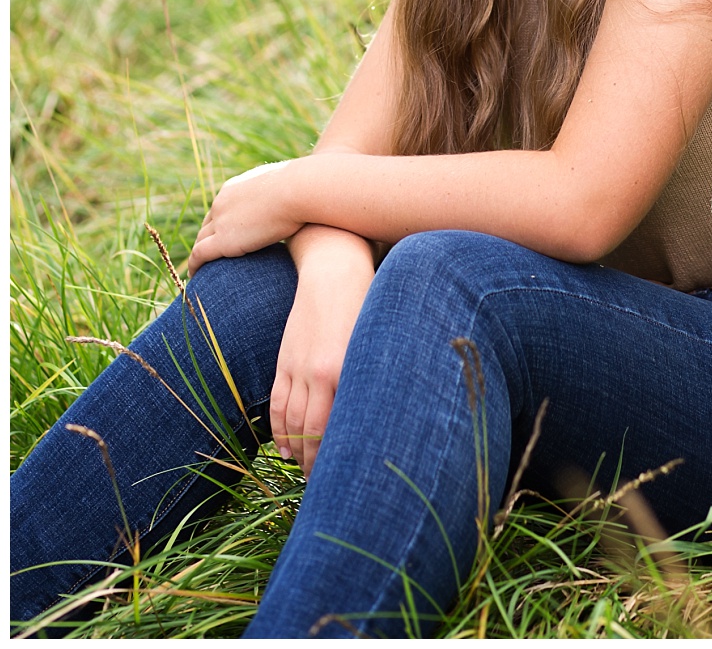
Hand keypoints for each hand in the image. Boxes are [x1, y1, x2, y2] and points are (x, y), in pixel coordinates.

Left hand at [189, 162, 305, 272]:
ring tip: (202, 269)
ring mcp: (220, 221)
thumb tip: (304, 198)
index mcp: (236, 188)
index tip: (227, 236)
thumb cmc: (307, 188)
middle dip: (208, 239)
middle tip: (211, 256)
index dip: (222, 223)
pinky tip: (197, 277)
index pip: (222, 208)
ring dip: (200, 255)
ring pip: (201, 241)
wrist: (301, 190)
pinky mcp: (223, 240)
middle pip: (208, 225)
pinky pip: (200, 255)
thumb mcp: (293, 188)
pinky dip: (196, 266)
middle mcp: (222, 202)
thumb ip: (289, 194)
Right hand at [271, 228, 373, 476]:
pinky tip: (286, 449)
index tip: (349, 480)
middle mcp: (317, 373)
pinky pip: (278, 404)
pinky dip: (280, 431)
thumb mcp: (381, 338)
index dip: (339, 458)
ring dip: (298, 453)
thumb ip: (378, 376)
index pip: (336, 429)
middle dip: (319, 465)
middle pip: (312, 433)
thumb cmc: (370, 301)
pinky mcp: (285, 360)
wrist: (333, 267)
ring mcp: (296, 367)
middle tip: (328, 489)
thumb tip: (388, 414)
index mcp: (343, 369)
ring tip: (307, 475)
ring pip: (291, 423)